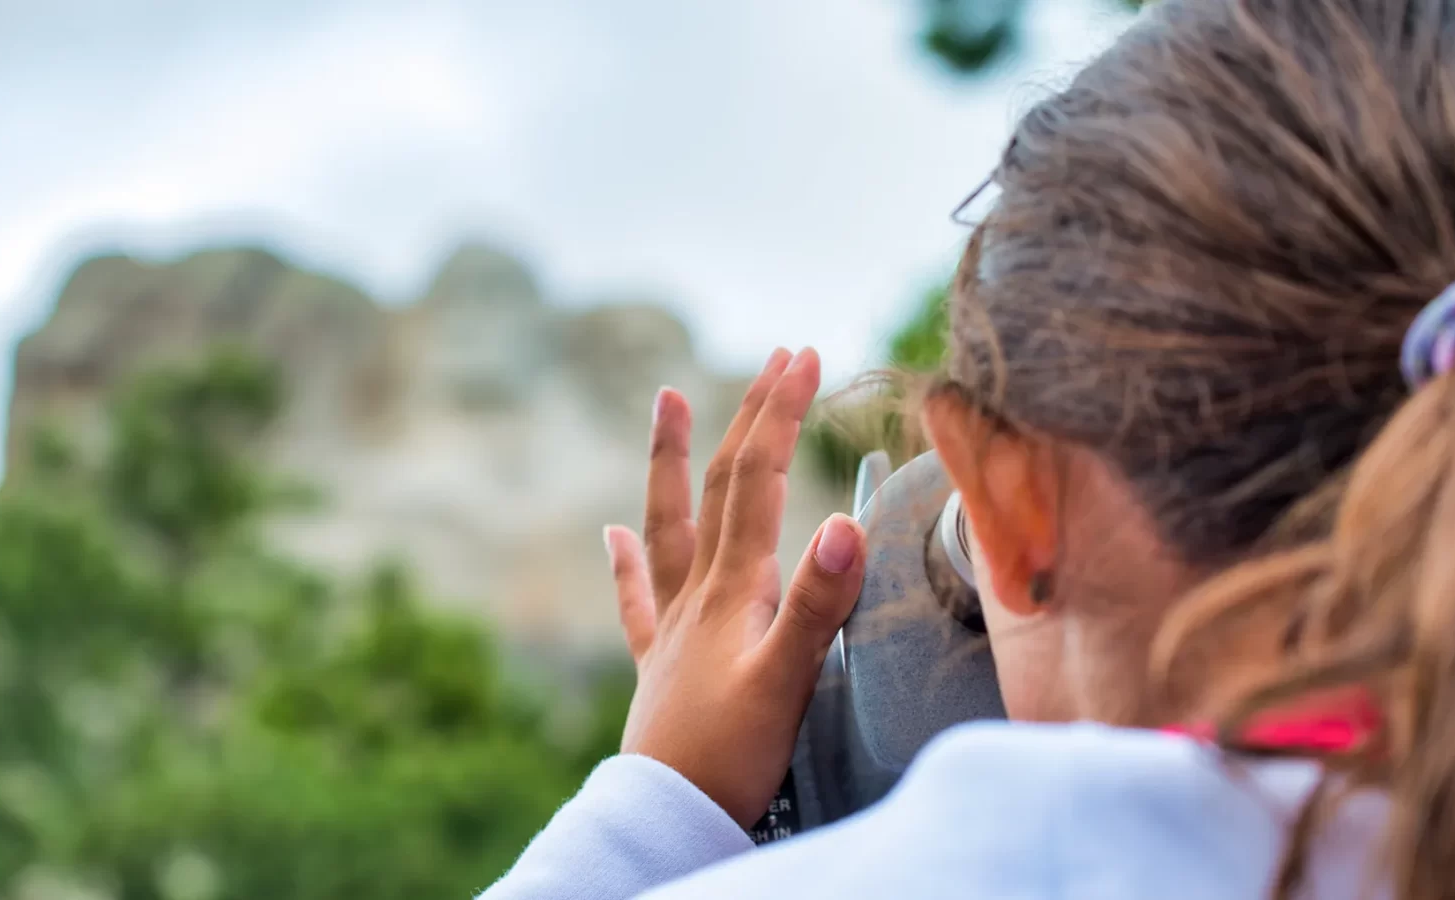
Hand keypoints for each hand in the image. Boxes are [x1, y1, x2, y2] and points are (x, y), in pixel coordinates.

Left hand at [602, 347, 865, 828]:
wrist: (669, 816)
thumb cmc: (730, 755)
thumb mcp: (787, 679)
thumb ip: (818, 604)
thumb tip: (846, 523)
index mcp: (734, 588)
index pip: (756, 479)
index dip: (779, 414)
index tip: (805, 355)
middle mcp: (698, 592)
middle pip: (719, 485)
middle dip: (750, 415)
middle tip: (776, 356)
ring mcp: (673, 624)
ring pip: (671, 523)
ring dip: (671, 459)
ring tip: (665, 398)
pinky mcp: (659, 661)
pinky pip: (637, 597)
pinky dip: (625, 560)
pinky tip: (608, 533)